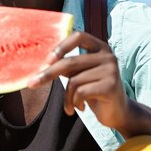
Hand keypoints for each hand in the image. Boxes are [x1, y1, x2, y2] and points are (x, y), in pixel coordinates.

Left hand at [28, 31, 150, 139]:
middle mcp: (108, 55)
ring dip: (66, 97)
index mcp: (100, 47)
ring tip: (70, 106)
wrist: (119, 113)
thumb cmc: (95, 92)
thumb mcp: (82, 74)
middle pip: (70, 62)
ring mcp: (111, 70)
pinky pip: (81, 92)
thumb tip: (43, 61)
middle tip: (32, 83)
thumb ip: (69, 65)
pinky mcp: (111, 86)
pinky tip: (80, 108)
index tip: (47, 60)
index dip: (61, 46)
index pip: (78, 36)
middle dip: (48, 74)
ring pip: (74, 81)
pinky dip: (74, 103)